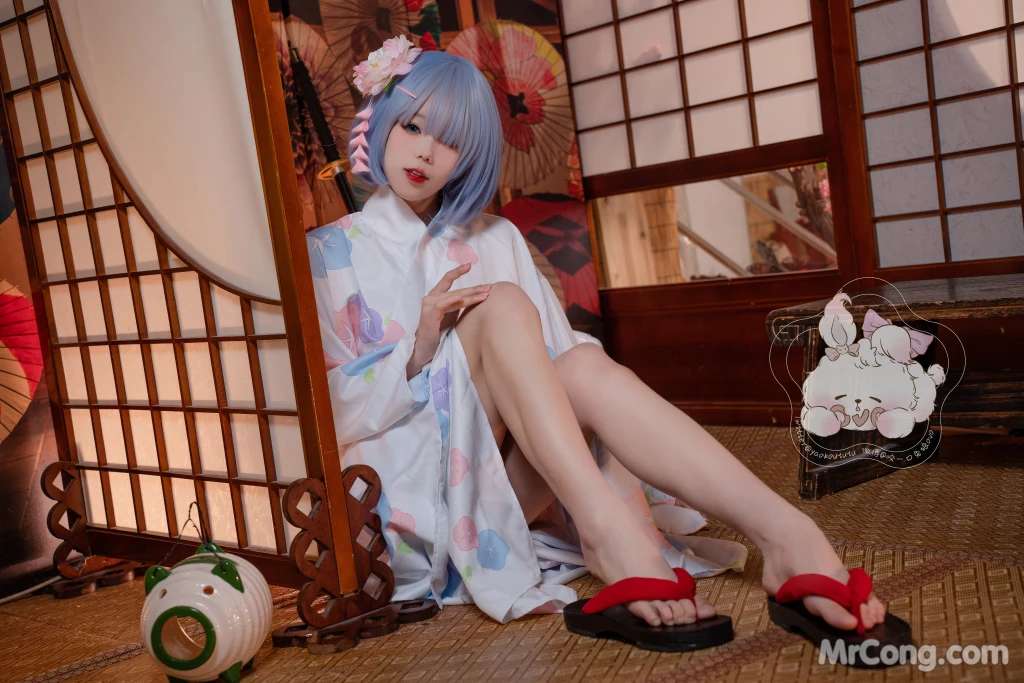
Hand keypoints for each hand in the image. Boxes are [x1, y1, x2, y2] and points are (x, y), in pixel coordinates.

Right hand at [407, 263, 490, 377]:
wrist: (425, 350)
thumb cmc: (438, 333)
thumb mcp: (450, 316)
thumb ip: (458, 305)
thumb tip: (477, 297)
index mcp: (436, 297)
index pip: (447, 280)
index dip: (457, 271)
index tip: (469, 265)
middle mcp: (431, 298)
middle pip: (457, 290)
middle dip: (474, 289)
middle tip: (489, 287)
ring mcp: (429, 304)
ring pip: (454, 296)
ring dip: (471, 295)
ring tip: (485, 294)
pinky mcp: (430, 314)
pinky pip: (446, 305)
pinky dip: (457, 301)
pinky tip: (467, 299)